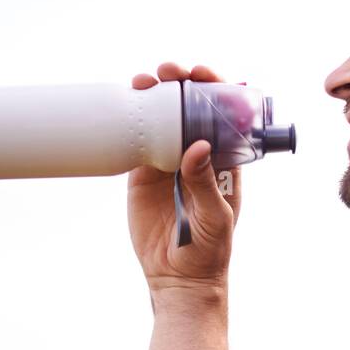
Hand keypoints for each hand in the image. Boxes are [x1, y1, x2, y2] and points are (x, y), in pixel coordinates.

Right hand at [128, 62, 243, 293]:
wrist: (178, 278)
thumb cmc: (210, 250)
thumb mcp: (215, 217)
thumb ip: (206, 183)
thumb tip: (200, 145)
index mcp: (224, 161)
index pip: (223, 116)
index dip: (215, 90)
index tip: (203, 75)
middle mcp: (196, 155)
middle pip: (189, 109)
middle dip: (181, 84)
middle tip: (169, 71)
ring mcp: (167, 162)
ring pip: (161, 118)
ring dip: (154, 94)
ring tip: (143, 81)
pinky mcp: (142, 175)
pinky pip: (137, 140)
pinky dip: (131, 120)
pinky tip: (125, 103)